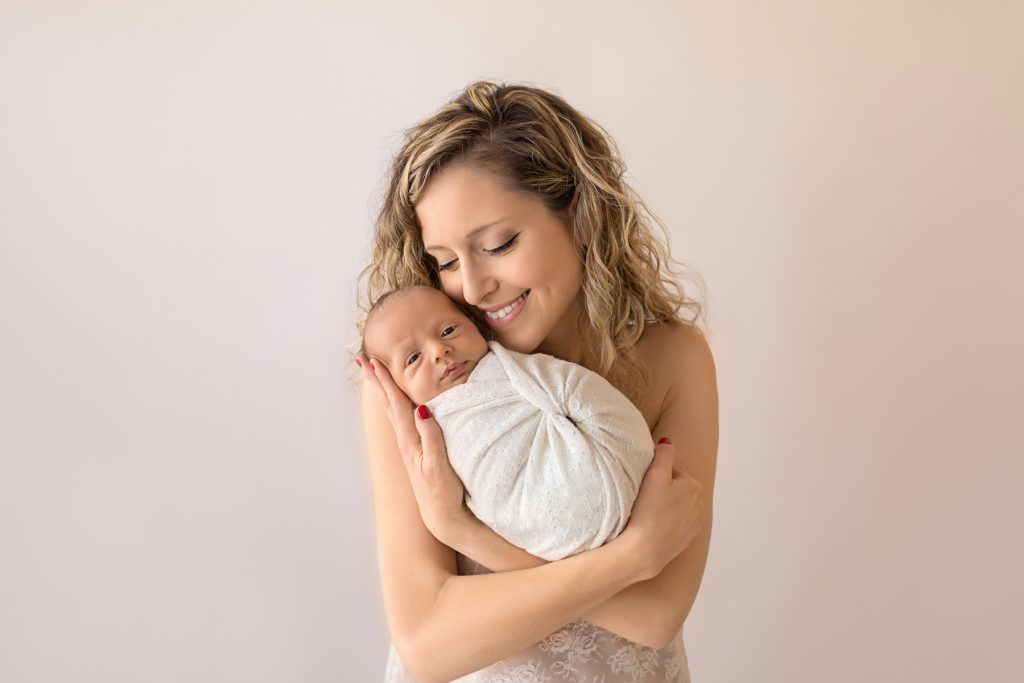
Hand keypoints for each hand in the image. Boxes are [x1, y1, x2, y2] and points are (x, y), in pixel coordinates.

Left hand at [357, 355, 469, 543]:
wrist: (441, 515)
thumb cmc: (443, 490)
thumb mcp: (438, 463)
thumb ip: (431, 436)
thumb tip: (422, 409)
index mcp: (409, 438)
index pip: (395, 402)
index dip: (385, 381)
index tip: (373, 361)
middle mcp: (405, 439)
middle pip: (387, 402)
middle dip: (375, 380)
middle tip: (361, 359)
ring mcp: (409, 445)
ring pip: (391, 409)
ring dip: (381, 389)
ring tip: (373, 374)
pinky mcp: (415, 449)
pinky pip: (400, 418)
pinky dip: (394, 404)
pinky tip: (395, 402)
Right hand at [620, 439, 703, 580]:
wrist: (645, 550)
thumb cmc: (649, 510)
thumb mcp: (655, 475)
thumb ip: (664, 454)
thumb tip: (668, 442)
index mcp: (693, 486)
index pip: (672, 473)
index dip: (656, 477)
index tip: (645, 487)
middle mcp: (699, 505)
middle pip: (676, 491)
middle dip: (663, 493)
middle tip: (644, 500)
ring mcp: (694, 524)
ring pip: (677, 508)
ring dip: (666, 509)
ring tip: (648, 515)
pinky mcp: (686, 540)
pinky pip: (676, 526)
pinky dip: (667, 525)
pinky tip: (654, 528)